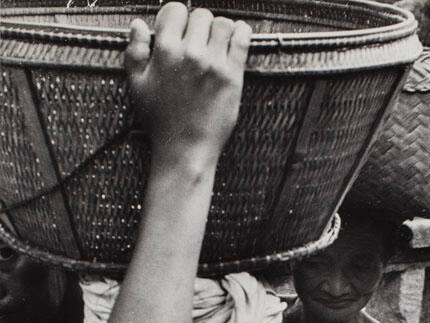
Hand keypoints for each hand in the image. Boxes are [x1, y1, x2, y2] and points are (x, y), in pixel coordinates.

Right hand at [125, 3, 250, 165]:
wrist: (185, 150)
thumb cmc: (161, 122)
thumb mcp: (137, 87)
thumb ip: (135, 52)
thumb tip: (138, 25)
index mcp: (165, 52)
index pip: (175, 10)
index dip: (176, 18)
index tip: (179, 30)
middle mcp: (191, 54)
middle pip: (201, 16)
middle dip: (198, 26)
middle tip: (198, 42)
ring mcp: (214, 64)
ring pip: (222, 24)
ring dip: (219, 29)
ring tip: (216, 43)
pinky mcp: (233, 76)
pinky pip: (242, 39)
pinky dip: (241, 32)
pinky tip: (237, 36)